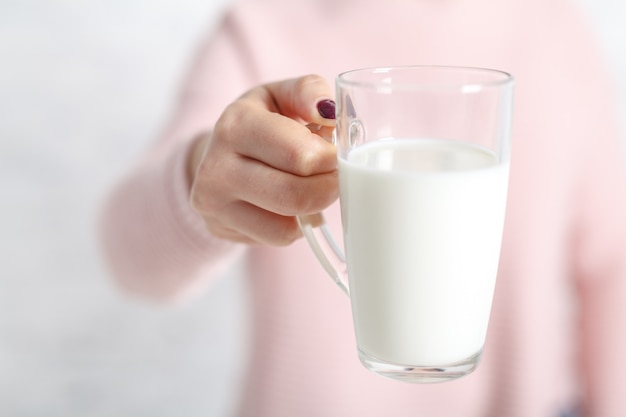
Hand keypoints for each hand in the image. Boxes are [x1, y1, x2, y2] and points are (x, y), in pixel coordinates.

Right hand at [187, 75, 337, 245]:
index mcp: (236, 124)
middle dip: (328, 188)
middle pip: (296, 195)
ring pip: (289, 225)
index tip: (339, 155)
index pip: (299, 155)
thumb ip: (308, 91)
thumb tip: (328, 110)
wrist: (214, 154)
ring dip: (314, 208)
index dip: (331, 159)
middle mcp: (217, 166)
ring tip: (313, 186)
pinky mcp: (220, 228)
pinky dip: (296, 225)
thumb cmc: (259, 122)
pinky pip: (279, 238)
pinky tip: (290, 205)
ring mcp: (215, 202)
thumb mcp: (281, 95)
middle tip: (336, 176)